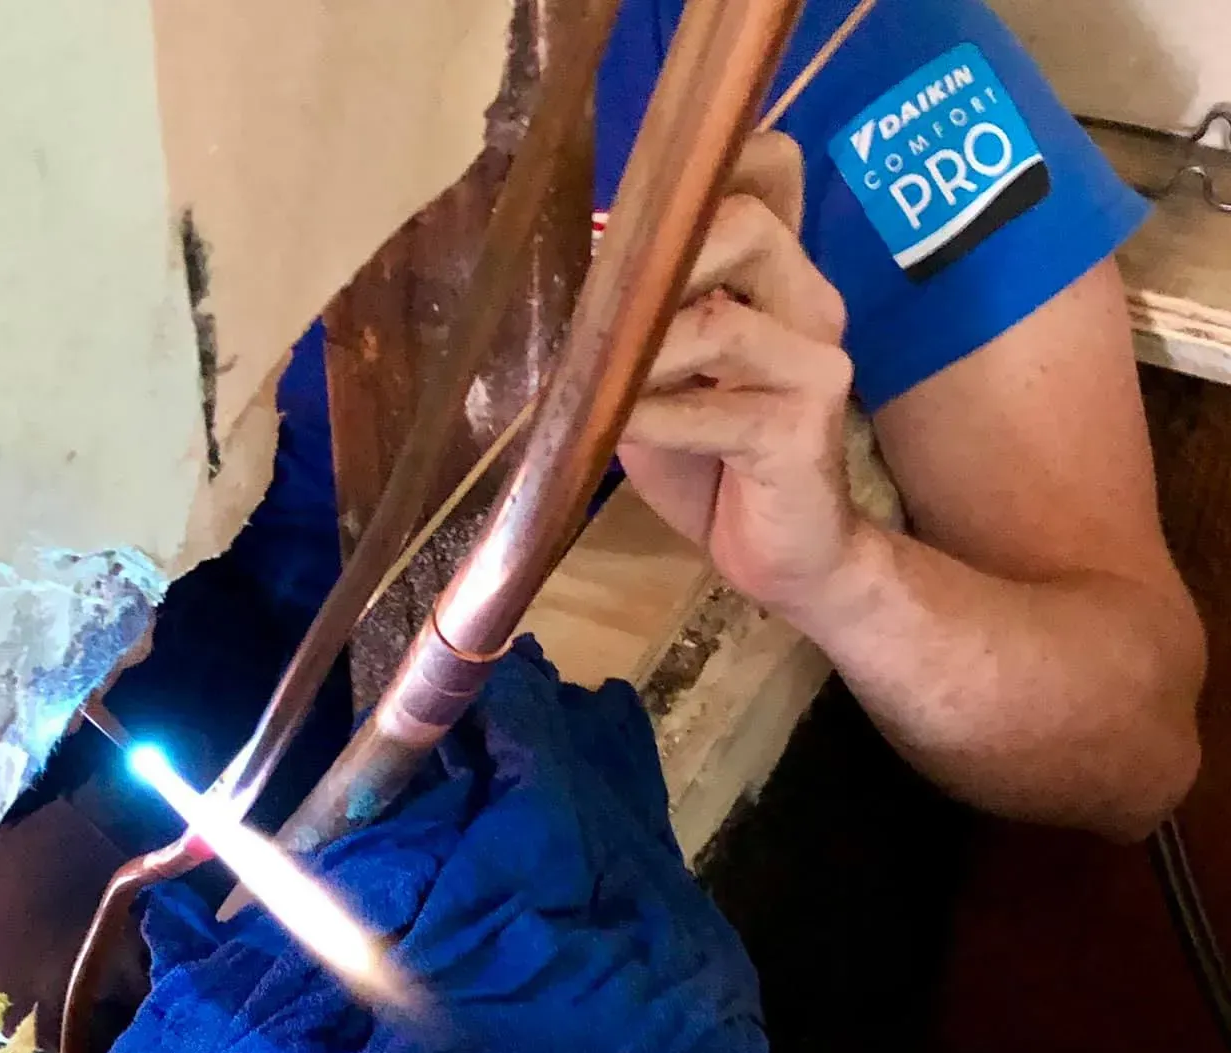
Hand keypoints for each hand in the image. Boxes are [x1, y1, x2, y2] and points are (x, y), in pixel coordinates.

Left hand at [618, 134, 859, 615]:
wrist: (789, 559)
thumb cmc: (719, 466)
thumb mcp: (667, 379)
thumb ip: (638, 321)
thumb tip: (565, 275)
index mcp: (782, 278)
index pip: (773, 169)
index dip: (708, 164)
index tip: (631, 208)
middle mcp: (811, 304)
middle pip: (746, 223)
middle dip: (658, 257)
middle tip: (599, 307)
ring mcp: (816, 367)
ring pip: (720, 323)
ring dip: (640, 352)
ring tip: (591, 379)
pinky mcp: (801, 434)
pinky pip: (714, 412)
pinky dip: (652, 417)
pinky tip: (613, 429)